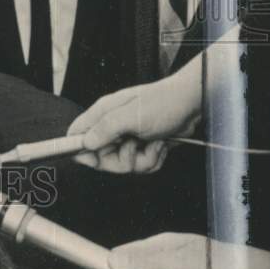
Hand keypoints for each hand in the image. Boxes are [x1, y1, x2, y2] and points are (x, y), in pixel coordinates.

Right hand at [67, 65, 201, 172]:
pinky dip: (152, 160)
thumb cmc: (162, 103)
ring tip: (153, 144)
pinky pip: (140, 165)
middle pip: (101, 157)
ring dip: (142, 160)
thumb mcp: (131, 116)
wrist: (191, 105)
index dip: (80, 149)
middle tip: (134, 148)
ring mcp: (127, 137)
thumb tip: (86, 142)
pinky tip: (159, 146)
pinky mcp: (142, 146)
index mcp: (103, 113)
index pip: (77, 134)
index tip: (94, 160)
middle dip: (121, 161)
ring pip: (123, 164)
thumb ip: (106, 128)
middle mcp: (112, 126)